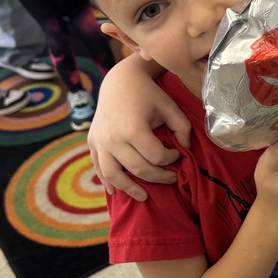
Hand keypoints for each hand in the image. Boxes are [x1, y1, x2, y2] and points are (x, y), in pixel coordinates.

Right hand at [87, 62, 191, 199]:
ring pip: (114, 174)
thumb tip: (185, 149)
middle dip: (158, 176)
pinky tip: (117, 191)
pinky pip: (98, 167)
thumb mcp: (170, 107)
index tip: (177, 154)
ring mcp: (100, 142)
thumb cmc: (148, 94)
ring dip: (129, 188)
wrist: (118, 81)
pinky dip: (107, 181)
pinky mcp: (92, 142)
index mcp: (133, 128)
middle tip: (171, 178)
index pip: (156, 156)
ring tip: (144, 197)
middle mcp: (114, 138)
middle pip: (138, 168)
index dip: (171, 159)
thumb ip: (182, 127)